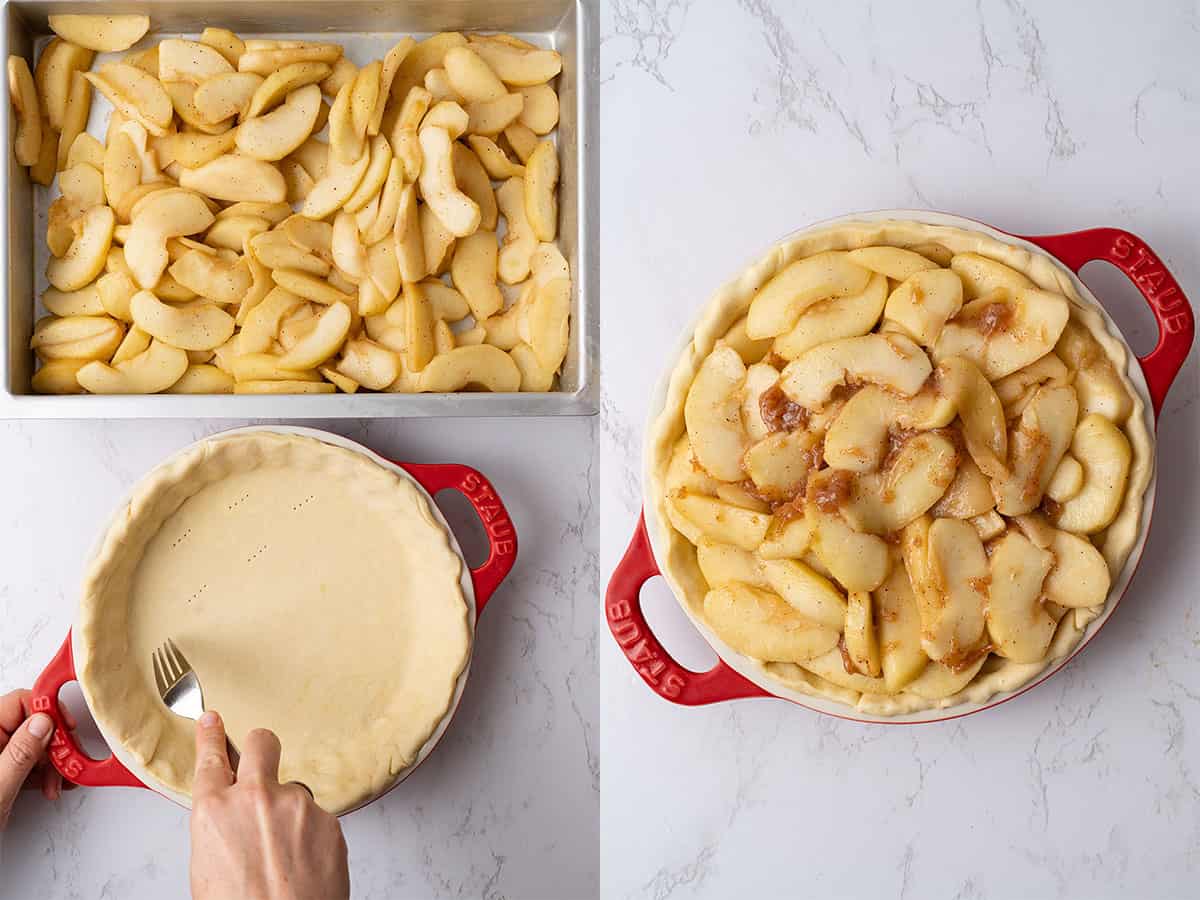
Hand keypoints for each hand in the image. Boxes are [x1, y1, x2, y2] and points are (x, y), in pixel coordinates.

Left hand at [0, 689, 68, 829]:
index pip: (20, 703)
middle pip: (32, 725)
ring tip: (57, 783)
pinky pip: (29, 764)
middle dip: (54, 744)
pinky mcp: (1, 775)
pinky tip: (51, 786)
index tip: (66, 727)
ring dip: (53, 763)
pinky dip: (44, 774)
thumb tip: (43, 723)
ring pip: (35, 745)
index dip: (47, 710)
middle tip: (66, 762)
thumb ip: (21, 753)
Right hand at [189, 711, 349, 899]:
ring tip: (284, 855)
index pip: (211, 758)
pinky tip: (304, 865)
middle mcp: (257, 797)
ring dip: (290, 813)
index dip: (211, 736)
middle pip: (262, 742)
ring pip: (294, 793)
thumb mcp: (208, 866)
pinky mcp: (328, 819)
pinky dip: (312, 837)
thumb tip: (229, 818)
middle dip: (260, 746)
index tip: (212, 721)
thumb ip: (220, 827)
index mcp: (216, 810)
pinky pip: (317, 819)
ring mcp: (297, 805)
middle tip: (262, 758)